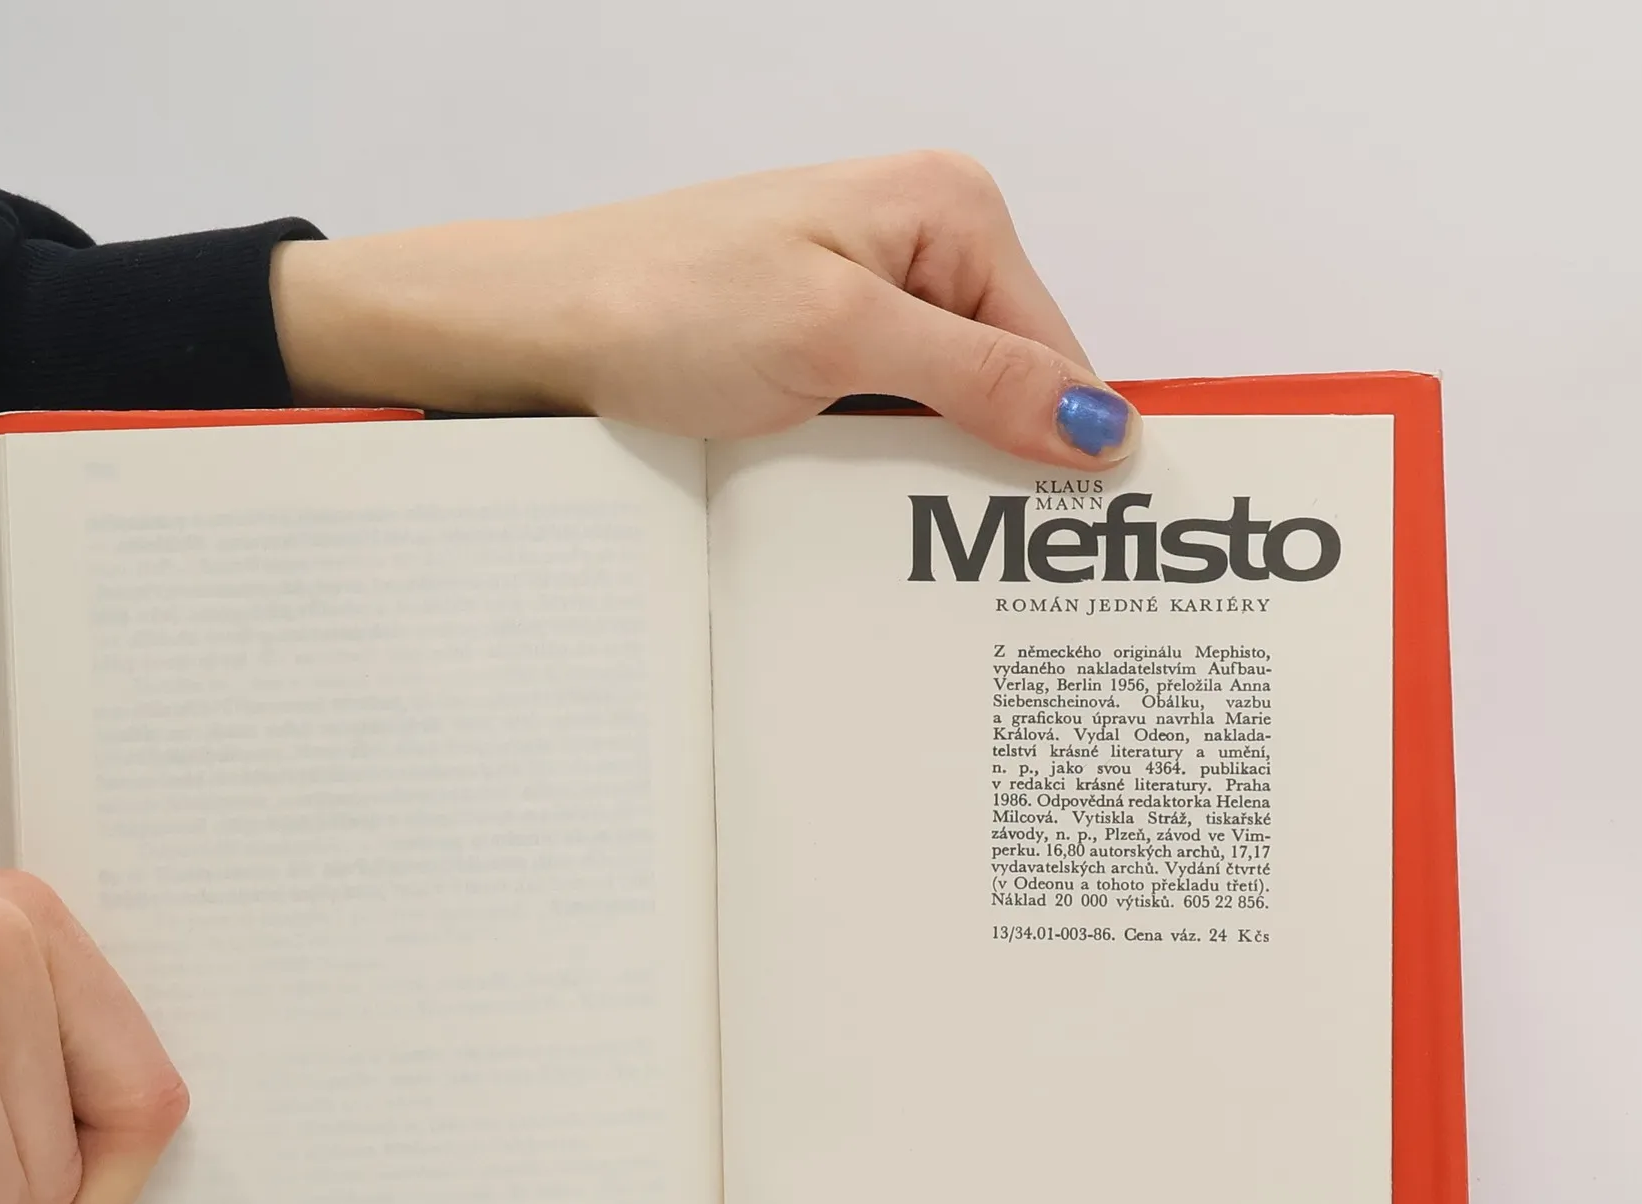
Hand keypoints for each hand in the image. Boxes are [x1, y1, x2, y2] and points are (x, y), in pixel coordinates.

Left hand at [270, 151, 1136, 467]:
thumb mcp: (843, 340)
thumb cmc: (668, 301)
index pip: (1057, 349)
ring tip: (908, 532)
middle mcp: (922, 245)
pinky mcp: (823, 348)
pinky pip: (890, 421)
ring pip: (947, 414)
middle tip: (977, 555)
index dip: (1064, 447)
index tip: (1067, 542)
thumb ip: (979, 378)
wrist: (543, 326)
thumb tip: (1098, 424)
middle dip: (994, 463)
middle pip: (1009, 383)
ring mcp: (869, 298)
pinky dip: (882, 468)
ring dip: (930, 474)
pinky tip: (860, 504)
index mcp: (952, 209)